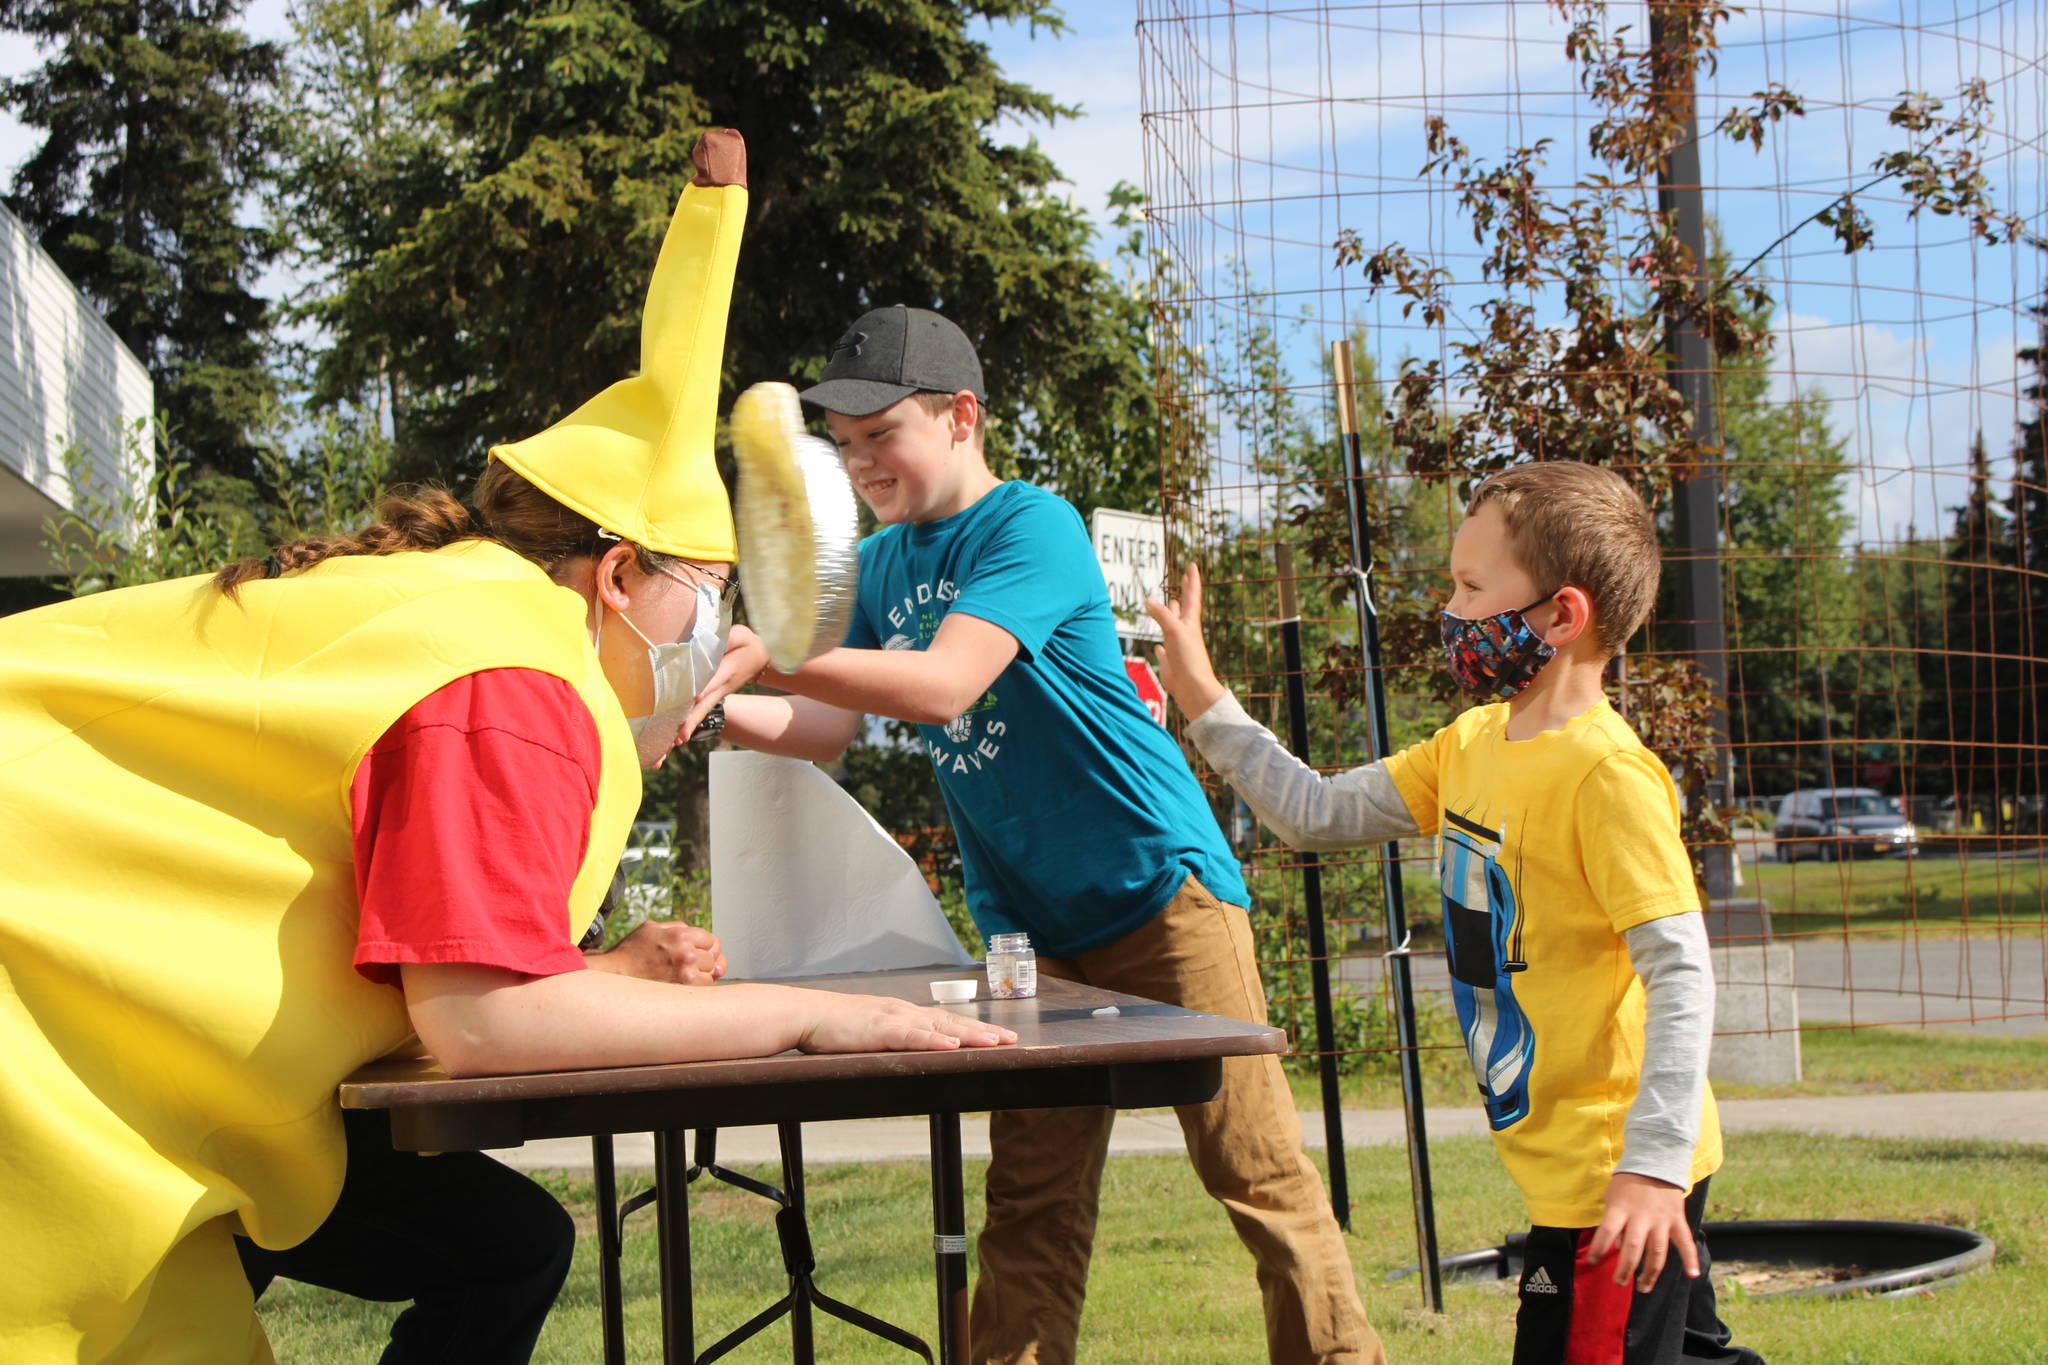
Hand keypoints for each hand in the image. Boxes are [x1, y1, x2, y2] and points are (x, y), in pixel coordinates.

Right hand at [583, 920, 727, 984]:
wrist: (614, 976)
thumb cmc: (632, 951)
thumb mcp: (652, 928)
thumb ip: (678, 927)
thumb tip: (698, 936)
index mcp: (681, 935)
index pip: (711, 940)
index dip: (707, 946)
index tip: (700, 952)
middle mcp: (686, 954)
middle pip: (713, 957)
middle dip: (703, 961)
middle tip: (687, 965)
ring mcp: (686, 975)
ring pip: (710, 975)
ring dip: (702, 976)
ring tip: (683, 976)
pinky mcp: (682, 992)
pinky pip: (703, 990)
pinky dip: (697, 988)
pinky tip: (682, 986)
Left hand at [681, 622, 770, 739]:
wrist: (763, 659)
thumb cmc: (748, 644)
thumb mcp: (741, 635)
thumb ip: (726, 638)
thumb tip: (708, 641)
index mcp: (728, 670)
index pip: (715, 680)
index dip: (705, 687)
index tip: (695, 697)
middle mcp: (723, 686)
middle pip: (706, 704)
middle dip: (693, 719)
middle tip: (682, 736)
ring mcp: (719, 694)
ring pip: (703, 710)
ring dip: (690, 725)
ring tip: (677, 741)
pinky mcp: (715, 696)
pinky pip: (702, 710)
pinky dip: (691, 722)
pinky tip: (678, 737)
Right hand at [796, 994, 1017, 1053]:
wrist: (807, 1014)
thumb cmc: (836, 1027)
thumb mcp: (873, 1033)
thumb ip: (894, 1040)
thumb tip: (914, 1053)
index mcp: (905, 1014)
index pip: (947, 1021)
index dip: (975, 1028)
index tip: (999, 1036)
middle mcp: (905, 1012)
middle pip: (952, 1021)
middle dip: (983, 1031)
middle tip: (1011, 1040)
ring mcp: (894, 1018)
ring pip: (939, 1026)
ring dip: (969, 1035)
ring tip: (994, 1042)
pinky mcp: (879, 1029)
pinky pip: (911, 1035)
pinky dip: (933, 1040)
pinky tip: (951, 1045)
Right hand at [1143, 563, 1226, 719]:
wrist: (1193, 688)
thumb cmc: (1189, 659)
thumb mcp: (1175, 631)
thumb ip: (1162, 615)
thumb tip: (1149, 600)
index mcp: (1190, 623)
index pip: (1191, 596)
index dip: (1192, 581)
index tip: (1192, 565)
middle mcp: (1185, 632)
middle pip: (1183, 609)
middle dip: (1182, 594)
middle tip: (1183, 580)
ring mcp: (1178, 646)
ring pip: (1173, 626)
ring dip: (1171, 615)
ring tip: (1170, 604)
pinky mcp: (1171, 660)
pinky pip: (1164, 650)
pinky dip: (1161, 646)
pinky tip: (1158, 646)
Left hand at [1585, 1172, 1698, 1289]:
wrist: (1655, 1162)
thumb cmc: (1628, 1182)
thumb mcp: (1612, 1196)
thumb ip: (1614, 1221)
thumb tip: (1616, 1247)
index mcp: (1621, 1208)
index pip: (1607, 1230)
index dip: (1599, 1248)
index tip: (1593, 1261)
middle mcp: (1641, 1216)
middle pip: (1633, 1247)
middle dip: (1626, 1268)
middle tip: (1619, 1282)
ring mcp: (1661, 1219)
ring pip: (1657, 1251)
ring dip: (1651, 1272)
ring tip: (1643, 1288)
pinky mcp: (1677, 1220)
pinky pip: (1685, 1241)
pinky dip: (1691, 1258)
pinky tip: (1692, 1275)